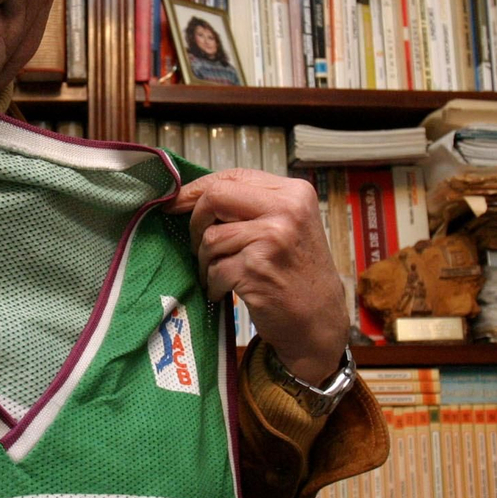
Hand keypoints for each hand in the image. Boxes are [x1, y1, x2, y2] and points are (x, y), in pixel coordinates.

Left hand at [166, 168, 347, 383]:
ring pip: (210, 237)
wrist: (319, 321)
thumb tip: (196, 196)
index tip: (177, 202)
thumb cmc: (298, 275)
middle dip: (195, 221)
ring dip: (205, 261)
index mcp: (294, 193)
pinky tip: (225, 290)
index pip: (234, 176)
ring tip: (219, 274)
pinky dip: (213, 284)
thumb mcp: (288, 227)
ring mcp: (272, 238)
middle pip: (216, 197)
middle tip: (196, 244)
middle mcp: (287, 210)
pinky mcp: (257, 268)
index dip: (199, 188)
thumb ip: (252, 207)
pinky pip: (214, 269)